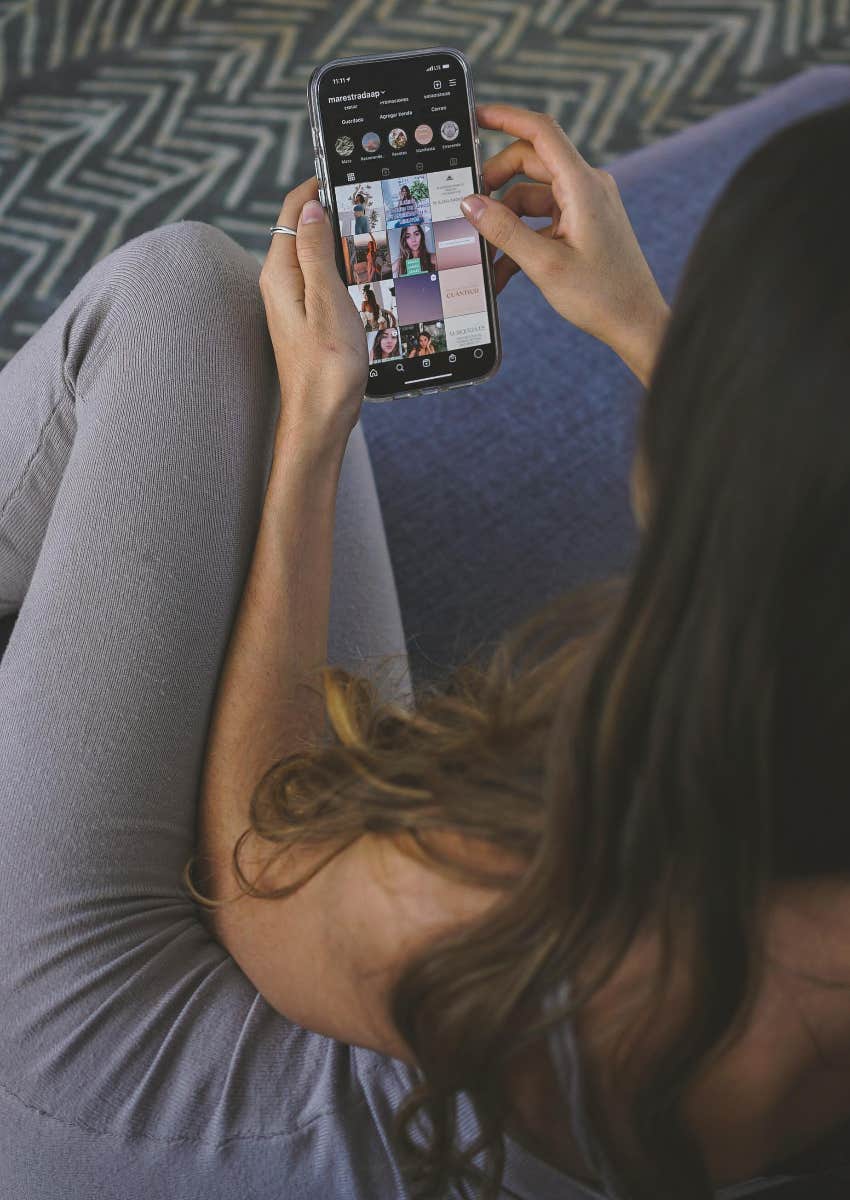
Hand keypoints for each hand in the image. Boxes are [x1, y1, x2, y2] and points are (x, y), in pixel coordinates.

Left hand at [260, 177, 367, 448]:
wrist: (321, 419)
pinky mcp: (306, 319)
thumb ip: (316, 251)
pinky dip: (340, 265)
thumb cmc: (327, 368)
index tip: (344, 170)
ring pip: (313, 254)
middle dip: (330, 208)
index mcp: (280, 274)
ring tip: (369, 227)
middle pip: (302, 229)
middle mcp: (280, 284)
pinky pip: (321, 278)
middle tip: (366, 197)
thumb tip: (310, 207)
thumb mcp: (327, 301)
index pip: (292, 211)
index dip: (317, 186)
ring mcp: (293, 302)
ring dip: (337, 238)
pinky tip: (363, 271)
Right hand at [462, 103, 669, 382]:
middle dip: (496, 184)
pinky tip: (504, 270)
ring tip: (485, 255)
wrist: (637, 323)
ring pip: (531, 196)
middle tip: (470, 210)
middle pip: (530, 163)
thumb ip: (504, 231)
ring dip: (505, 222)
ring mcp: (586, 206)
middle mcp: (587, 187)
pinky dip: (522, 238)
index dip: (506, 117)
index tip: (476, 116)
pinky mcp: (583, 226)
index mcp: (583, 186)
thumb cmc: (602, 296)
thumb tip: (471, 204)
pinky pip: (543, 220)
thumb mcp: (545, 265)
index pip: (541, 132)